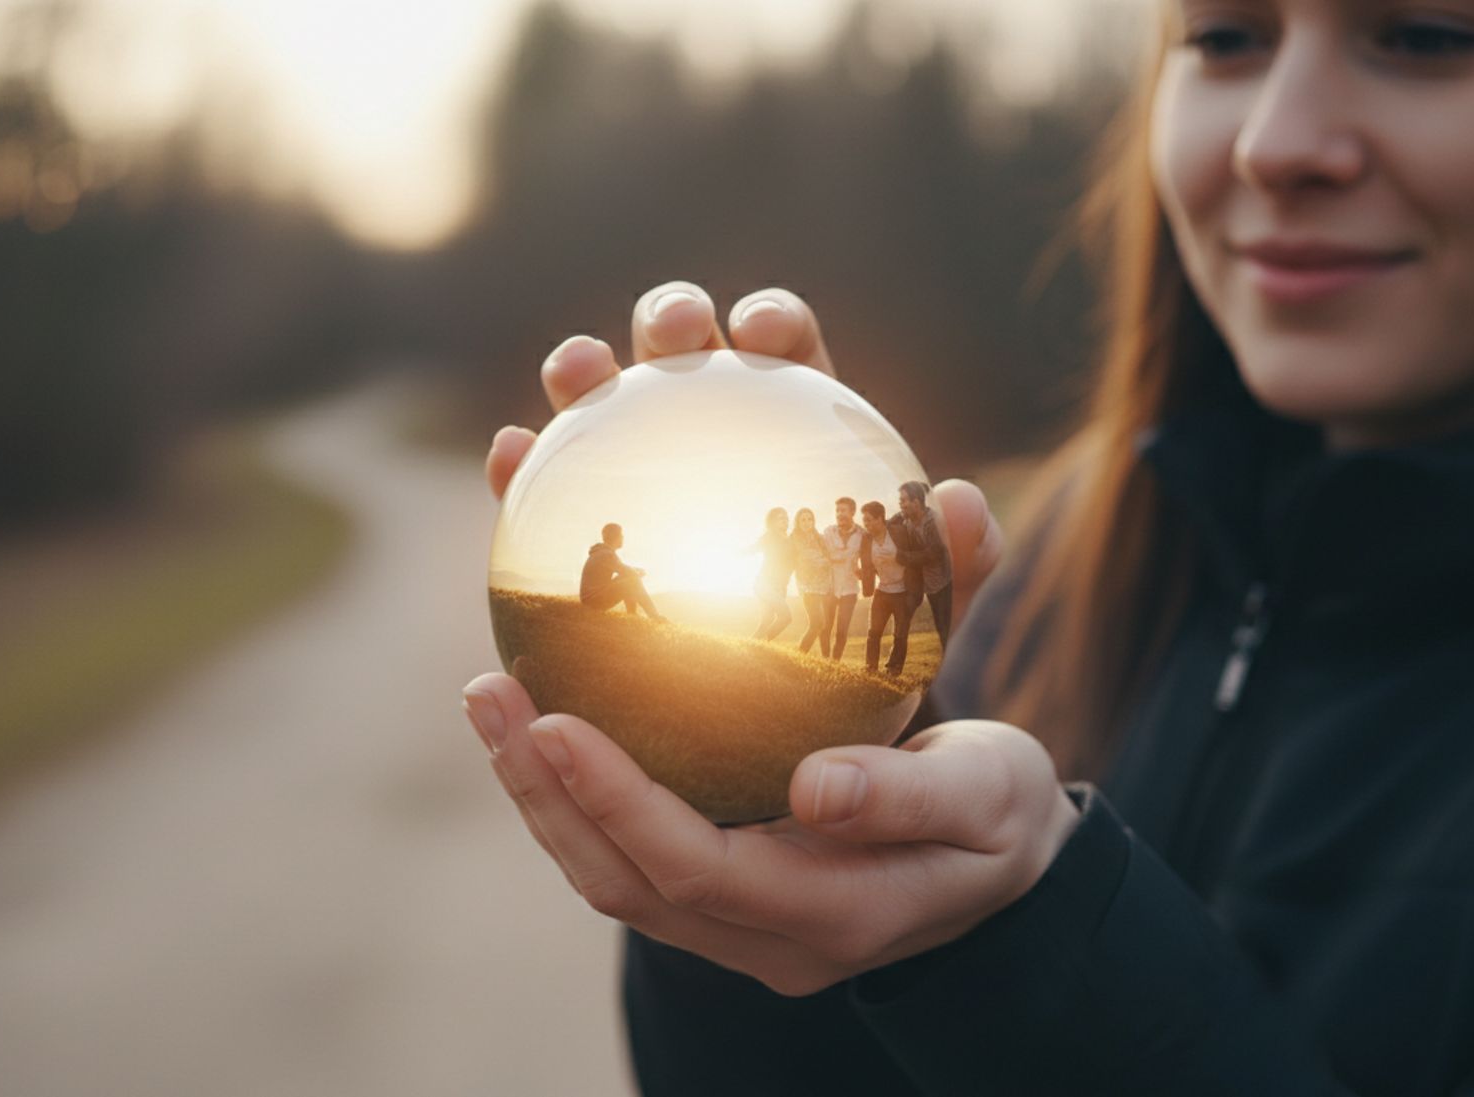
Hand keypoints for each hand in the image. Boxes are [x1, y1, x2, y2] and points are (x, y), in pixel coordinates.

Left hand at [461, 671, 1081, 996]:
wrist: (1006, 870)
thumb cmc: (1001, 814)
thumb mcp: (990, 795)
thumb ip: (914, 791)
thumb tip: (818, 786)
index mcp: (835, 915)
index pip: (693, 867)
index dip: (616, 802)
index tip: (554, 720)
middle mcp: (769, 939)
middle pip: (624, 880)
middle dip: (544, 791)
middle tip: (490, 690)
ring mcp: (739, 928)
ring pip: (613, 877)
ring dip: (541, 795)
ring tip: (491, 698)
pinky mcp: (723, 898)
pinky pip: (629, 857)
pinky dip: (576, 797)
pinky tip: (541, 723)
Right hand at [483, 281, 1005, 625]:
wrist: (783, 706)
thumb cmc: (855, 638)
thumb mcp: (918, 609)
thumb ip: (951, 562)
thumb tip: (966, 503)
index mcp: (792, 423)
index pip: (785, 350)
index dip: (774, 323)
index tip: (767, 333)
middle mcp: (710, 428)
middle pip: (687, 349)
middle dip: (674, 320)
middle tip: (674, 336)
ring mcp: (637, 469)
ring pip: (604, 404)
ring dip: (584, 371)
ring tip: (574, 373)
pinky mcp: (578, 522)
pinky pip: (545, 487)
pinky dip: (523, 462)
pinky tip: (507, 459)